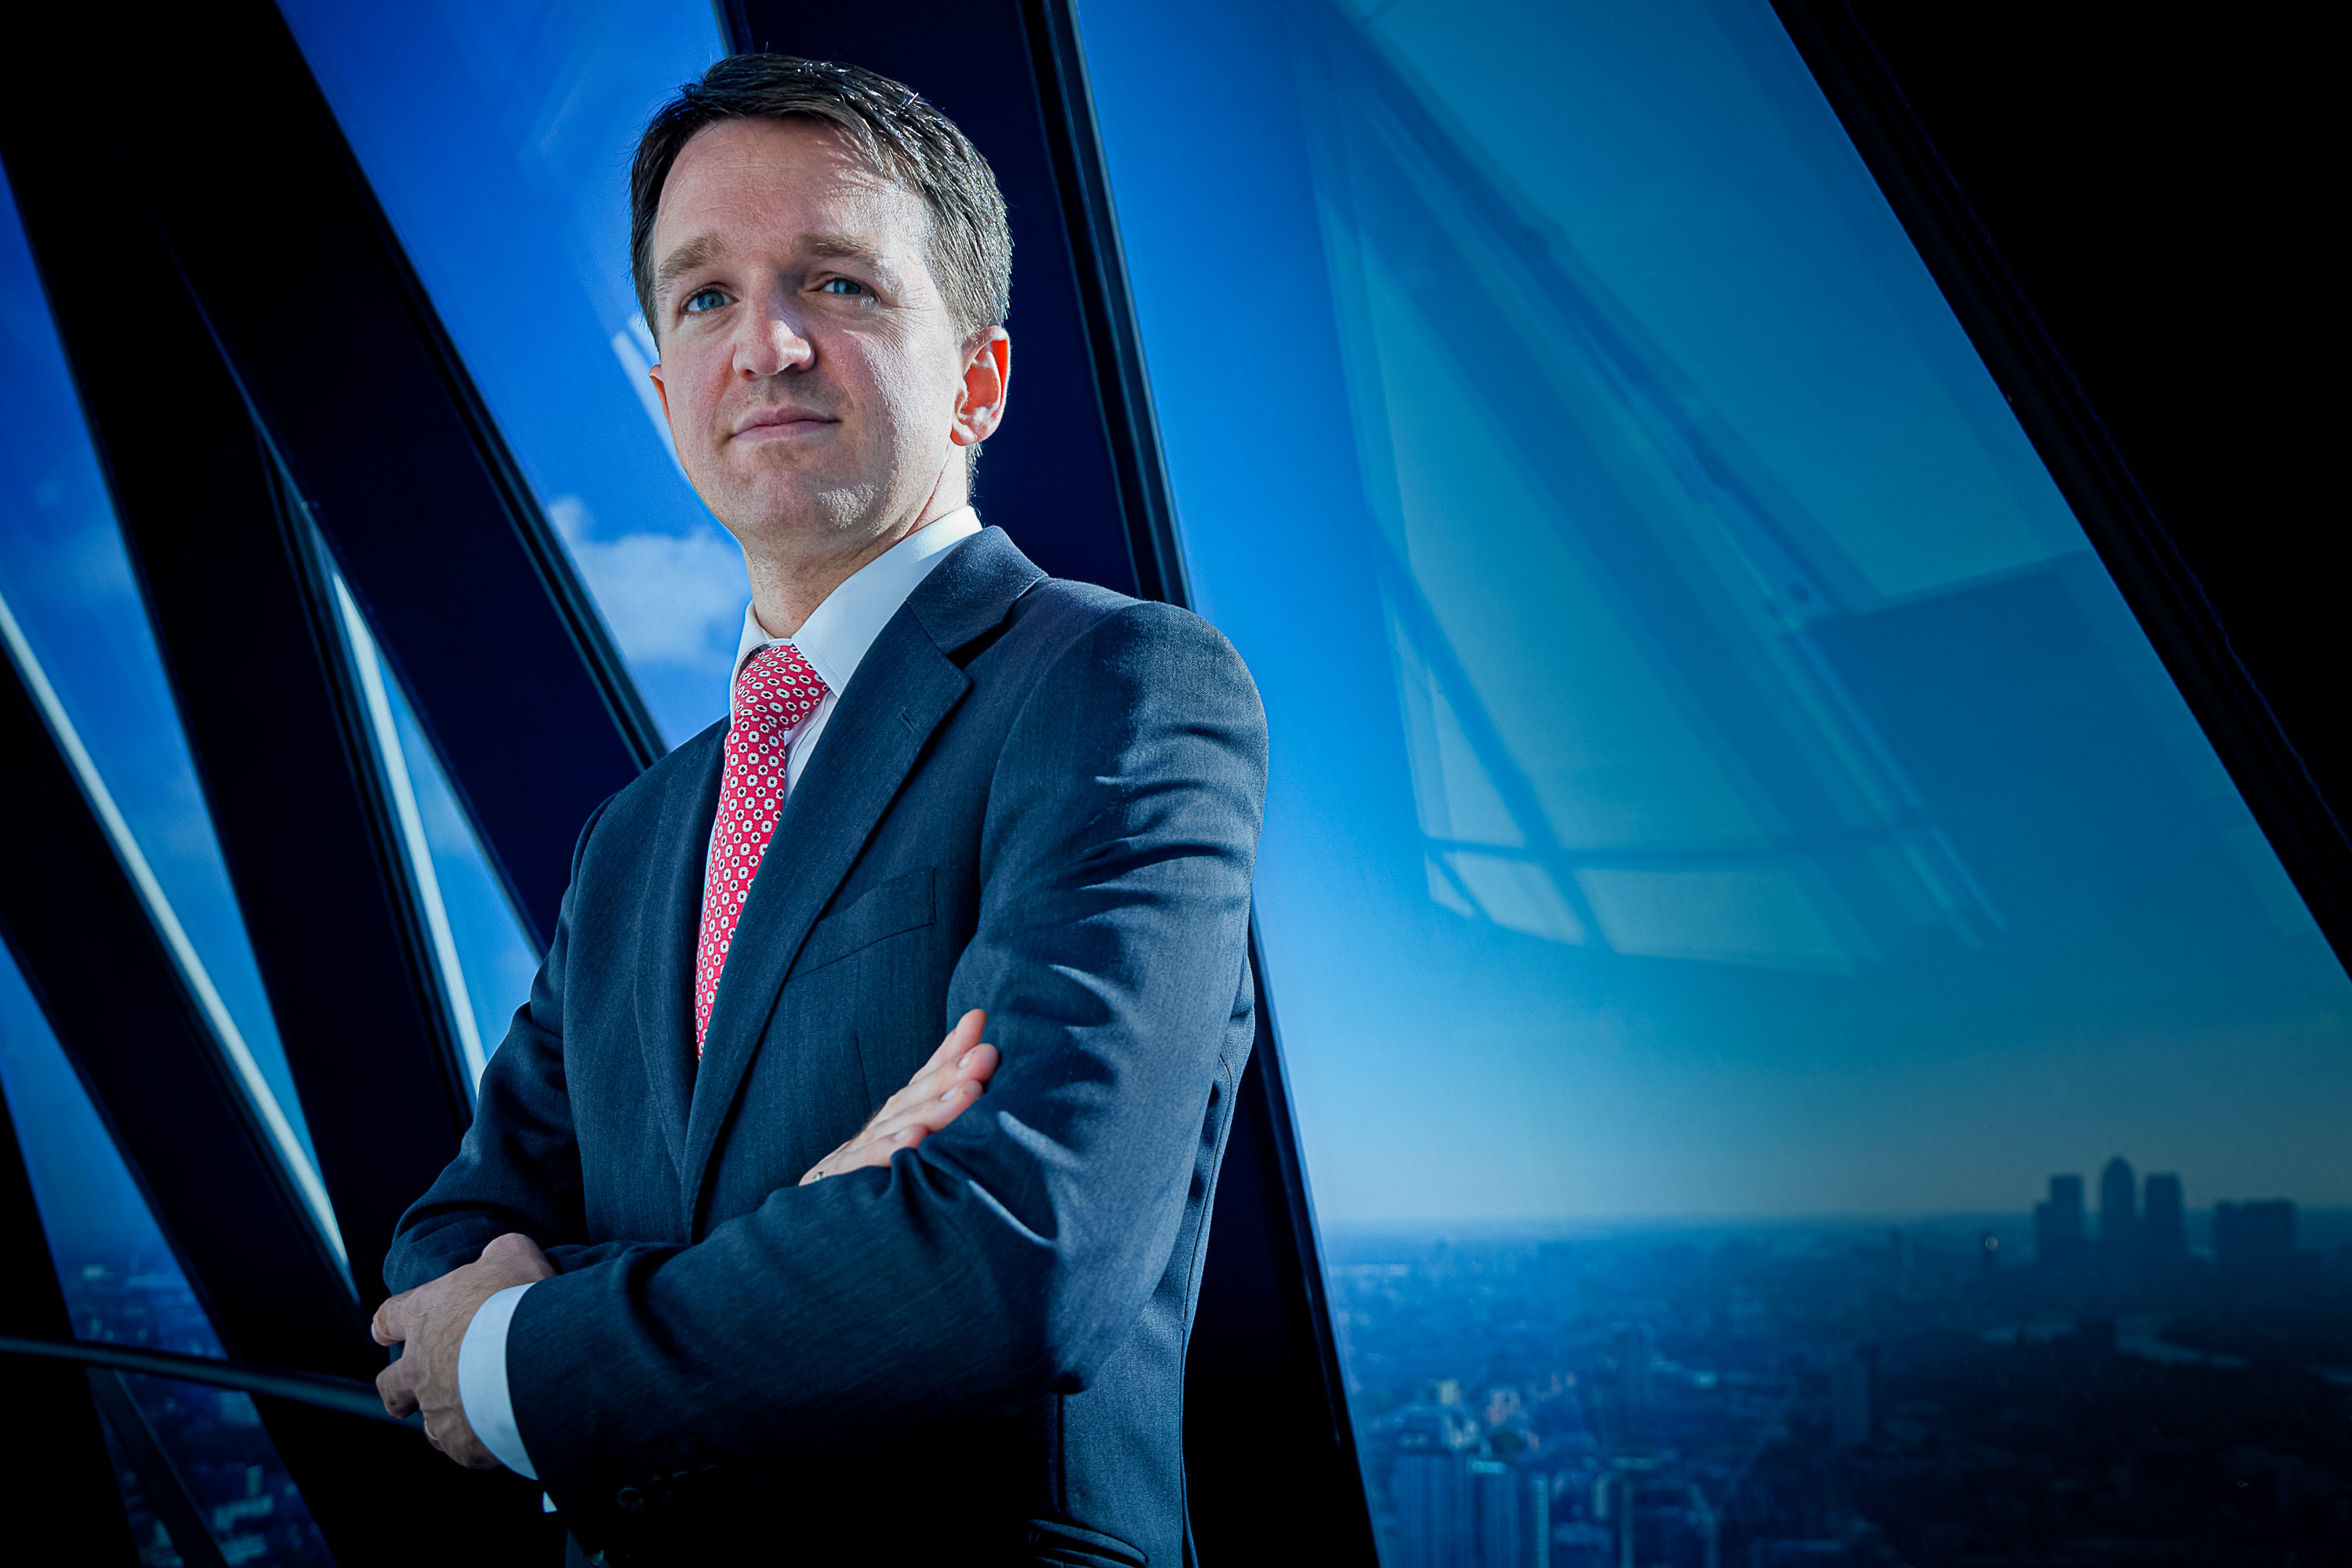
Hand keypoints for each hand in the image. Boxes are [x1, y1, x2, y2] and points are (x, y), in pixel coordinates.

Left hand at [373, 1232, 556, 1467]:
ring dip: (447, 1419)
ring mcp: (437, 1409)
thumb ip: (499, 1254)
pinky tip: (502, 1432)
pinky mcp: (462, 1443)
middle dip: (397, 1392)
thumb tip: (502, 1253)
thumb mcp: (513, 1255)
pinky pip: (464, 1449)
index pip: (388, 1319)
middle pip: (390, 1387)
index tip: (384, 1332)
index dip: (387, 1325)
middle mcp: (419, 1367)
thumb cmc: (518, 1301)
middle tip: (412, 1393)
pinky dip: (480, 1442)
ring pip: (429, 1425)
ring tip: (477, 1415)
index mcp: (424, 1317)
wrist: (533, 1357)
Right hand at [800, 1009, 997, 1184]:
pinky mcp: (837, 1181)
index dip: (954, 1050)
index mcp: (899, 1114)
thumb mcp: (911, 1129)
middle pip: (919, 1096)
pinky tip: (914, 1140)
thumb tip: (977, 1020)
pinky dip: (888, 1151)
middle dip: (955, 1073)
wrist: (814, 1226)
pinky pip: (865, 1165)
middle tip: (987, 1056)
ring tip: (970, 1092)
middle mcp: (880, 1127)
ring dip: (936, 1108)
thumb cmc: (874, 1174)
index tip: (980, 1021)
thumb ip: (942, 1079)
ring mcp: (858, 1152)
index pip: (928, 1077)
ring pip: (901, 1126)